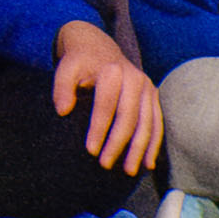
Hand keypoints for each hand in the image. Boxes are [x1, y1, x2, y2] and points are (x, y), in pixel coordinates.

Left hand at [50, 21, 161, 171]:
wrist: (98, 46)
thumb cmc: (79, 62)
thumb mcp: (66, 67)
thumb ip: (62, 86)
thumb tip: (63, 111)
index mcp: (112, 70)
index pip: (106, 104)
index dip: (98, 128)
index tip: (90, 150)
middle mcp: (134, 78)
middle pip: (129, 116)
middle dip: (118, 143)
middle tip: (105, 165)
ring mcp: (147, 88)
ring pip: (147, 123)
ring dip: (139, 149)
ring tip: (129, 171)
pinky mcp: (154, 96)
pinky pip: (157, 123)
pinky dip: (154, 143)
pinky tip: (149, 163)